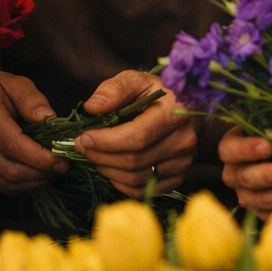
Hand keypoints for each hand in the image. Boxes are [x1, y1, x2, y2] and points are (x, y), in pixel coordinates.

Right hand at [0, 71, 67, 193]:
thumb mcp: (14, 83)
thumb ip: (32, 100)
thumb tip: (52, 121)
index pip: (12, 145)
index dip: (40, 157)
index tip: (62, 159)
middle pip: (9, 169)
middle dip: (40, 173)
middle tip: (63, 167)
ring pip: (3, 181)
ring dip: (32, 182)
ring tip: (52, 173)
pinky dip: (19, 185)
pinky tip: (34, 176)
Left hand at [77, 71, 195, 197]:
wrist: (189, 111)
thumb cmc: (158, 94)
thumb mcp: (137, 80)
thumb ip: (114, 89)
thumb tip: (92, 108)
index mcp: (175, 112)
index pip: (137, 136)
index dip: (106, 141)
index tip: (84, 137)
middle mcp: (184, 140)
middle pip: (133, 160)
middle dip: (101, 156)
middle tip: (83, 146)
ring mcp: (183, 162)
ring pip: (134, 178)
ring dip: (107, 169)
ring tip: (95, 155)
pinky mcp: (178, 177)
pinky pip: (141, 190)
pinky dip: (119, 182)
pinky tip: (112, 167)